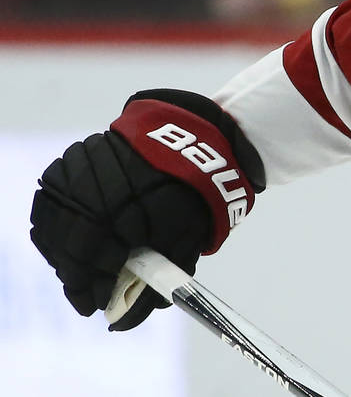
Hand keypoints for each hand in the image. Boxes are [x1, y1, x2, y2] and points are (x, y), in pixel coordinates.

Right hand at [30, 131, 210, 329]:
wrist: (183, 141)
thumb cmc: (189, 195)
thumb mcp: (184, 242)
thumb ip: (154, 284)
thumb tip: (123, 325)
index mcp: (128, 212)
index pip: (97, 262)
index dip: (96, 288)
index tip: (99, 305)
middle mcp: (95, 193)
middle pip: (72, 248)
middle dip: (80, 278)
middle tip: (89, 296)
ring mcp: (76, 177)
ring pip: (53, 229)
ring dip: (65, 255)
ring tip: (81, 273)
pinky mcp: (65, 167)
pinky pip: (47, 206)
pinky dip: (54, 229)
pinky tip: (69, 242)